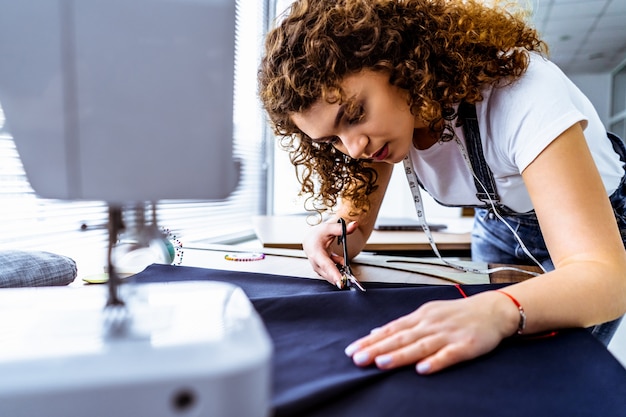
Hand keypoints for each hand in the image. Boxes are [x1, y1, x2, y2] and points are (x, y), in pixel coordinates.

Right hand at [302, 219, 358, 286]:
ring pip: (331, 276)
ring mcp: (318, 268)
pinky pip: (332, 274)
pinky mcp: (322, 270)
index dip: (333, 274)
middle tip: (351, 282)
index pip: (326, 266)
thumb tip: (354, 225)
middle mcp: (316, 263)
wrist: (310, 239)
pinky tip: (344, 267)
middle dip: (339, 279)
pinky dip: (339, 272)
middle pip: (329, 274)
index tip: (340, 282)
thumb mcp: (329, 228)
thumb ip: (342, 228)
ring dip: (340, 276)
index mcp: (316, 253)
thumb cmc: (317, 234)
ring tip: (350, 278)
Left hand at [343, 291, 518, 373]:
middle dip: (378, 348)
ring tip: (381, 363)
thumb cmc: (458, 313)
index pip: (391, 329)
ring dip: (400, 355)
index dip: (370, 340)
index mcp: (420, 317)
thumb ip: (403, 325)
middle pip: (400, 338)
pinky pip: (449, 354)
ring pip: (420, 346)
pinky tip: (423, 369)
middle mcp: (431, 324)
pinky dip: (436, 362)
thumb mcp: (427, 313)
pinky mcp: (466, 345)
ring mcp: (448, 334)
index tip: (352, 349)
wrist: (493, 309)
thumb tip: (376, 332)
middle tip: (358, 358)